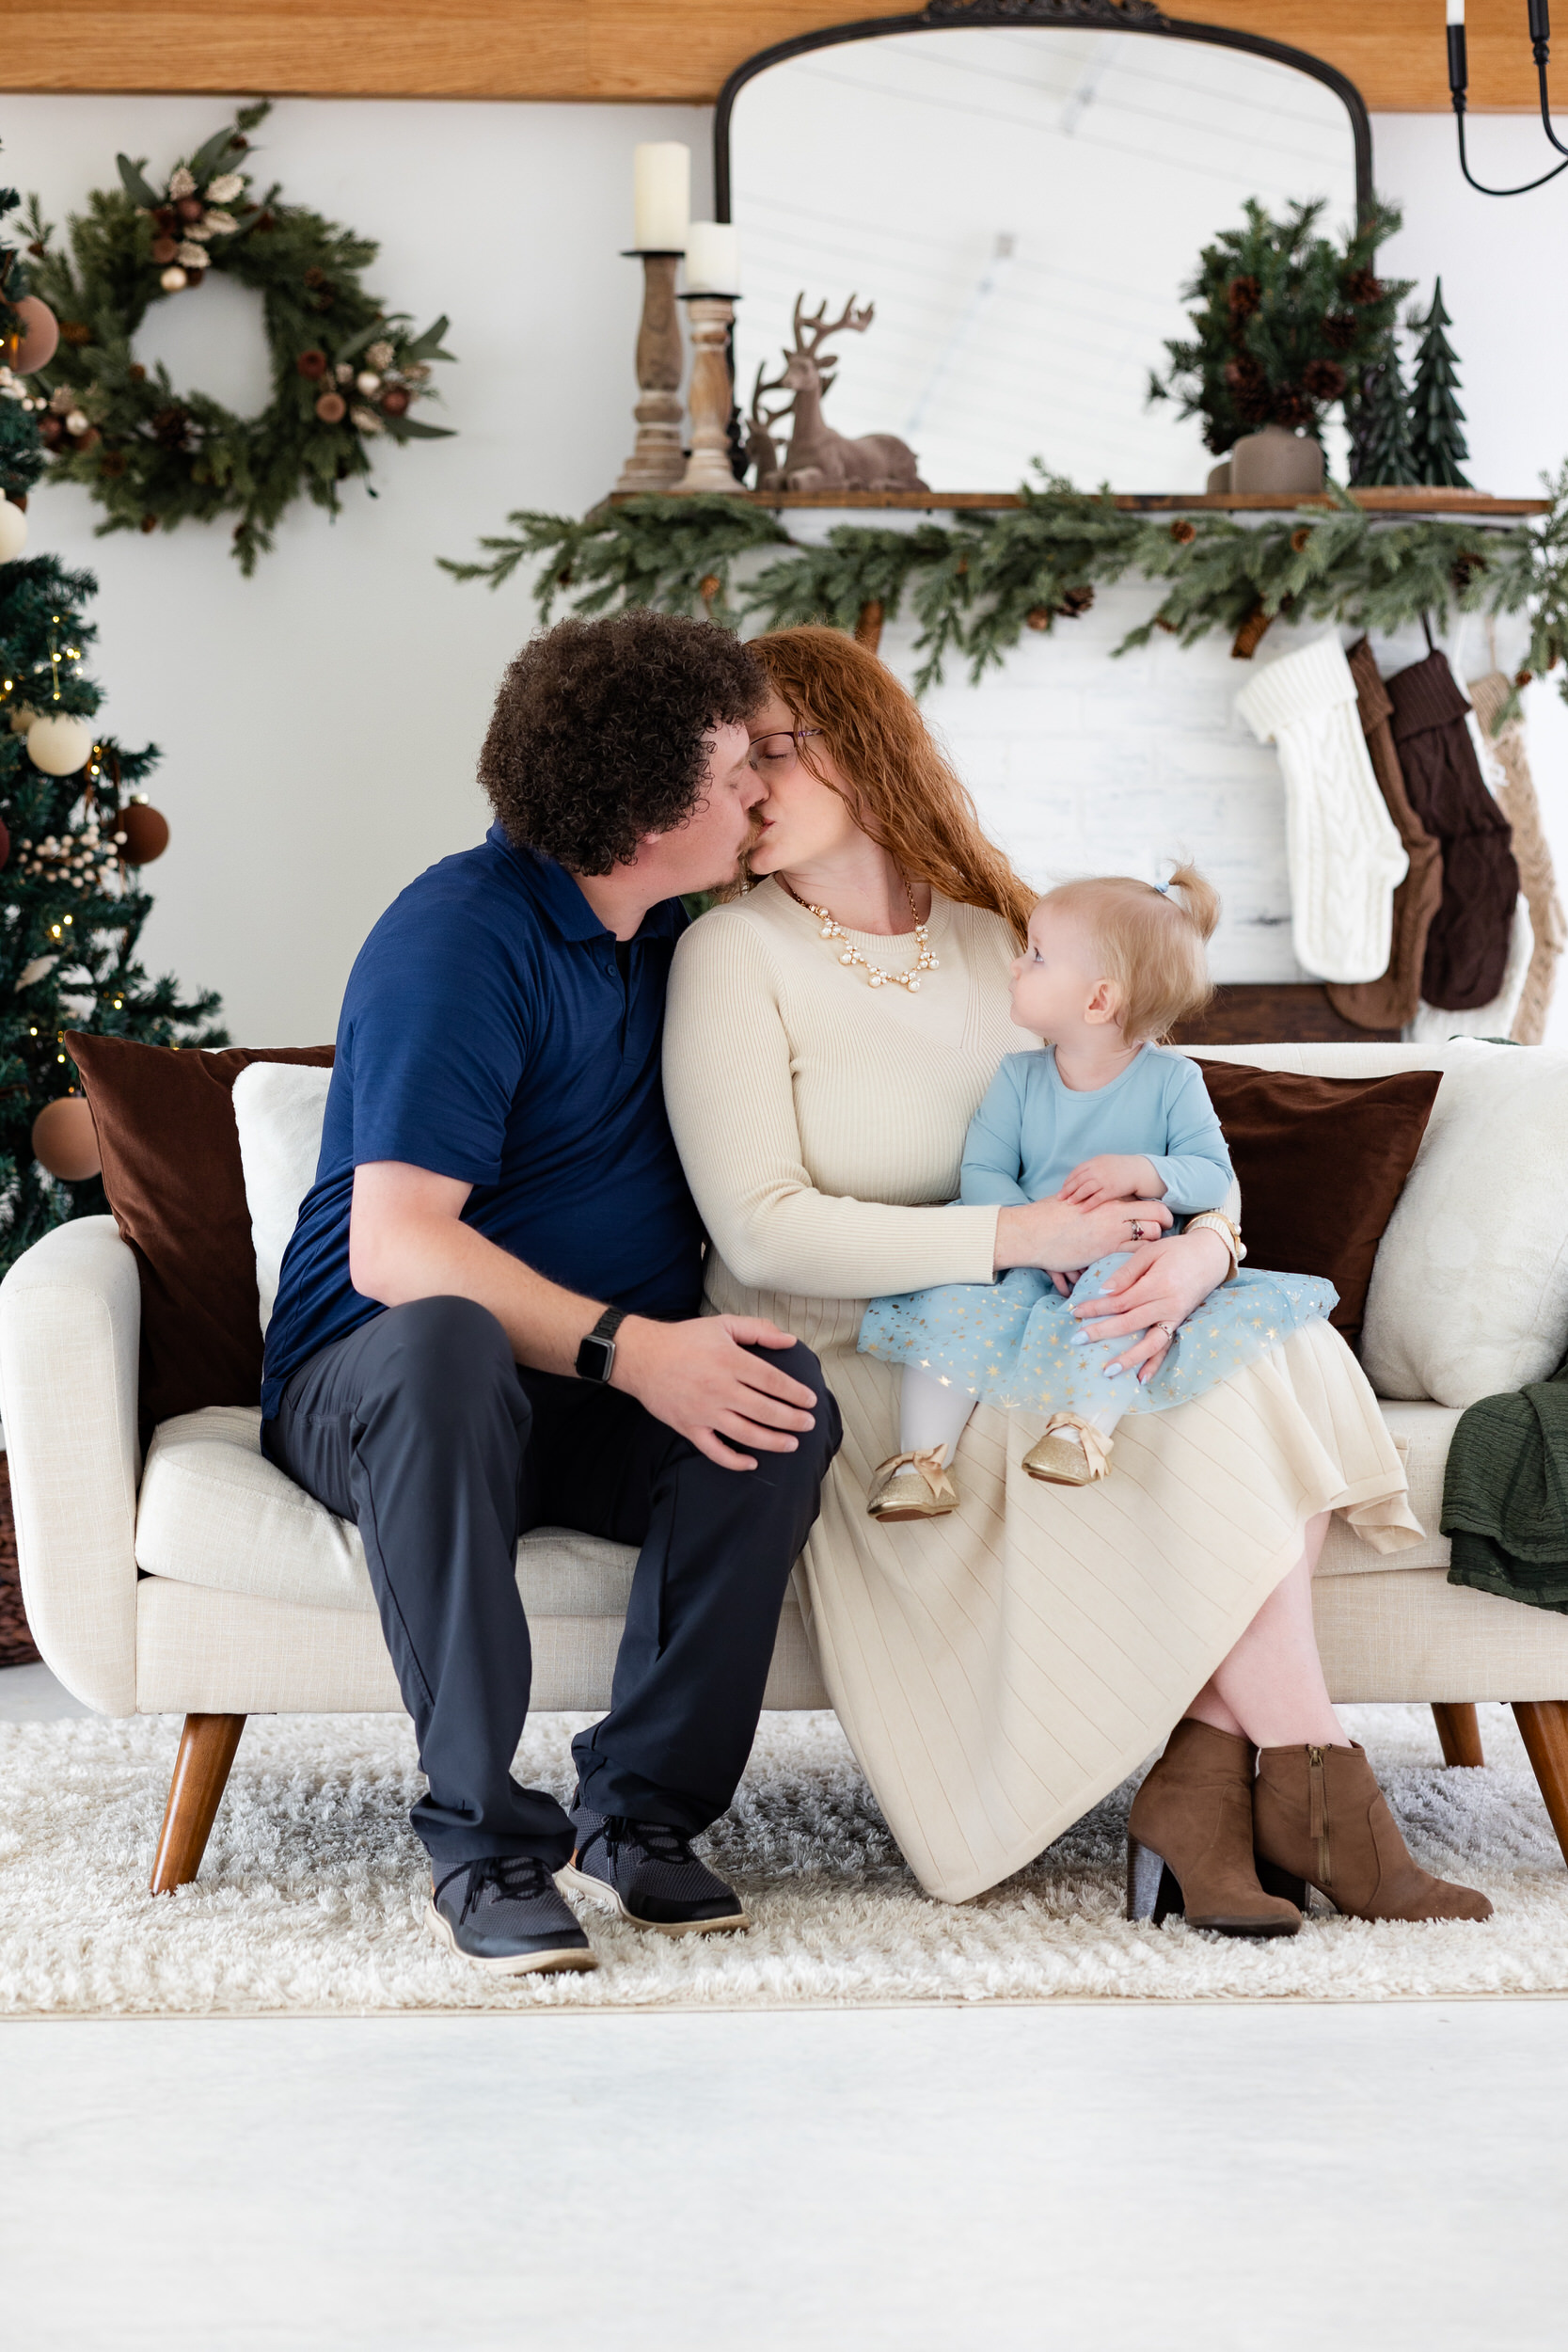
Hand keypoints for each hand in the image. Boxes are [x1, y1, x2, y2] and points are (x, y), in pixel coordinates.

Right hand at [613, 1313, 818, 1470]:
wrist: (641, 1357)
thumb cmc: (685, 1339)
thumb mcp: (723, 1324)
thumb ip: (758, 1330)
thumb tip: (789, 1340)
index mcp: (730, 1360)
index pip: (772, 1381)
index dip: (795, 1393)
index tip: (811, 1400)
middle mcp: (719, 1388)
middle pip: (765, 1410)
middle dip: (792, 1420)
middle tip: (809, 1424)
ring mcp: (704, 1411)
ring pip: (746, 1433)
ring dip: (773, 1442)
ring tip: (792, 1444)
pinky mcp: (689, 1427)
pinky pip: (714, 1451)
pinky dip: (734, 1461)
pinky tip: (752, 1463)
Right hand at [994, 1192, 1171, 1273]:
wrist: (1031, 1232)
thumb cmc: (1048, 1217)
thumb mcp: (1076, 1203)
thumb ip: (1094, 1205)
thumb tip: (1099, 1207)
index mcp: (1108, 1200)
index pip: (1148, 1204)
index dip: (1158, 1214)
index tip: (1158, 1222)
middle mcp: (1115, 1214)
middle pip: (1156, 1219)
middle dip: (1161, 1230)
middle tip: (1158, 1240)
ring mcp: (1112, 1234)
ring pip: (1150, 1239)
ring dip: (1151, 1248)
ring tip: (1148, 1256)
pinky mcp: (1104, 1253)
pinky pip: (1134, 1258)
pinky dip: (1138, 1263)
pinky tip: (1133, 1268)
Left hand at [1059, 1154, 1162, 1208]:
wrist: (1141, 1171)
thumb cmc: (1123, 1169)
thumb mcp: (1107, 1163)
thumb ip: (1094, 1168)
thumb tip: (1081, 1177)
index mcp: (1096, 1162)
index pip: (1077, 1171)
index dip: (1069, 1180)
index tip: (1063, 1188)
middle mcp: (1099, 1169)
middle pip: (1078, 1180)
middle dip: (1068, 1189)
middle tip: (1060, 1197)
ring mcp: (1105, 1179)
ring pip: (1085, 1189)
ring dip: (1075, 1196)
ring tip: (1069, 1203)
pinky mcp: (1112, 1189)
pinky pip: (1097, 1198)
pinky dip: (1088, 1204)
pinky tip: (1081, 1210)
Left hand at [1068, 1227, 1232, 1380]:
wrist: (1211, 1256)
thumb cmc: (1177, 1250)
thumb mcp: (1150, 1251)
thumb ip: (1127, 1272)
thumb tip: (1104, 1292)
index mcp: (1158, 1284)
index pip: (1121, 1301)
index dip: (1097, 1308)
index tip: (1076, 1312)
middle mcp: (1168, 1305)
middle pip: (1130, 1324)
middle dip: (1101, 1333)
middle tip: (1076, 1340)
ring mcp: (1175, 1318)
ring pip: (1150, 1344)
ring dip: (1128, 1359)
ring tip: (1107, 1371)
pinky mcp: (1179, 1324)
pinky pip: (1166, 1347)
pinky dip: (1154, 1364)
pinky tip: (1140, 1379)